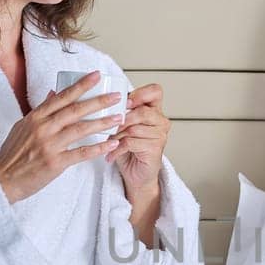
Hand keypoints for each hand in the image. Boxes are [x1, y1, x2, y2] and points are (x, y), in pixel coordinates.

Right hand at [0, 73, 123, 203]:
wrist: (3, 179)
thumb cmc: (13, 154)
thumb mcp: (22, 126)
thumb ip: (41, 110)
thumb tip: (53, 92)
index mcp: (35, 117)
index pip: (62, 96)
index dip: (81, 85)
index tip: (97, 76)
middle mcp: (43, 128)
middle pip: (75, 110)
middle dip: (98, 101)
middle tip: (117, 96)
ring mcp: (49, 145)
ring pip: (81, 129)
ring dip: (102, 123)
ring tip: (119, 118)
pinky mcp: (55, 162)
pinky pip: (81, 153)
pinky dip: (97, 148)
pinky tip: (111, 144)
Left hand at [109, 83, 170, 199]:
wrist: (137, 174)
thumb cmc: (129, 149)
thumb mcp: (123, 126)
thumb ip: (121, 111)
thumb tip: (104, 101)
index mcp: (154, 110)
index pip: (155, 90)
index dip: (140, 94)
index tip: (125, 102)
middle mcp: (161, 121)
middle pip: (142, 111)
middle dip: (122, 119)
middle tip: (110, 127)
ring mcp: (160, 135)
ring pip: (134, 128)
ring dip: (116, 136)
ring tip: (109, 142)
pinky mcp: (155, 149)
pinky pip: (131, 143)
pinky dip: (116, 149)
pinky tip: (111, 153)